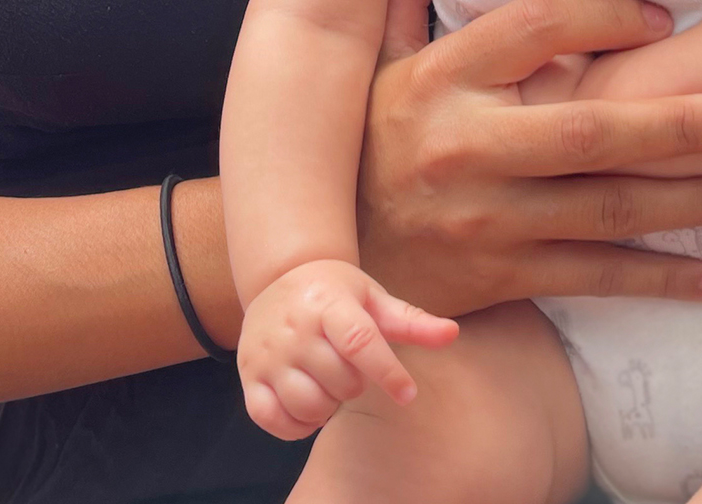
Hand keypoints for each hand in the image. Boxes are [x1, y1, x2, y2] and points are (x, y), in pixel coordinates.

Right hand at [237, 259, 457, 440]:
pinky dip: (295, 424)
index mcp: (328, 303)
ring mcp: (267, 353)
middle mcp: (294, 328)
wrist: (279, 277)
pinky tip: (306, 405)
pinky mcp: (248, 376)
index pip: (360, 342)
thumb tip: (453, 334)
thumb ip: (411, 320)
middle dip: (355, 383)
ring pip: (309, 405)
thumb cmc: (334, 292)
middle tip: (349, 366)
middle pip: (340, 381)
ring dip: (328, 405)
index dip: (388, 372)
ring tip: (328, 383)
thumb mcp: (373, 297)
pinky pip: (273, 419)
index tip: (408, 393)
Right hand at [358, 0, 701, 315]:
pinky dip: (662, 278)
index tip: (665, 16)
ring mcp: (487, 219)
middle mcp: (467, 147)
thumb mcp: (376, 65)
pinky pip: (595, 277)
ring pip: (609, 209)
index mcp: (442, 78)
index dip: (603, 17)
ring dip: (698, 203)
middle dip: (683, 123)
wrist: (331, 258)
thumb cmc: (370, 143)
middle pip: (591, 129)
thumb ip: (406, 2)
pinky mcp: (502, 276)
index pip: (535, 28)